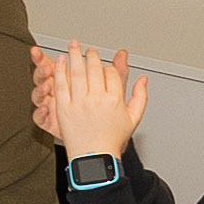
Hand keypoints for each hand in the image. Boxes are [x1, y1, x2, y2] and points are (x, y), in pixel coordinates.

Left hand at [37, 42, 147, 162]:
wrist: (93, 158)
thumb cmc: (112, 141)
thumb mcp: (133, 118)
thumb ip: (140, 96)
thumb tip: (144, 79)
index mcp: (114, 100)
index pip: (111, 74)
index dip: (108, 67)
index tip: (105, 65)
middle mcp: (97, 99)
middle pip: (94, 69)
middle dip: (91, 55)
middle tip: (88, 49)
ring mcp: (80, 103)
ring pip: (77, 72)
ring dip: (74, 55)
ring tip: (73, 45)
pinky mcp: (64, 108)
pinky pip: (61, 84)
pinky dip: (60, 71)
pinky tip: (60, 61)